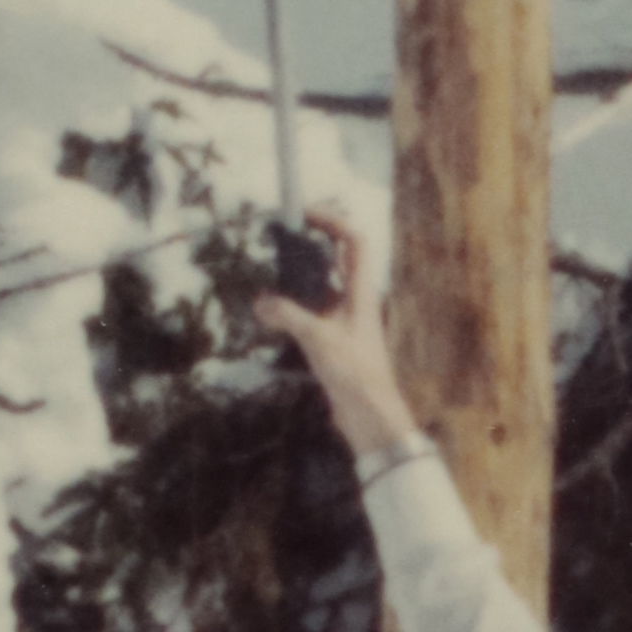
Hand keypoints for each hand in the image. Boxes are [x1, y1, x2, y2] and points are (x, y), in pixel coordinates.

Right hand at [257, 209, 418, 472]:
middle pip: (335, 260)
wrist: (370, 417)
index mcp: (361, 292)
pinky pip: (311, 315)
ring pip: (320, 288)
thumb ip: (288, 316)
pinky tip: (271, 317)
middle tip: (279, 242)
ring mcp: (345, 322)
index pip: (354, 242)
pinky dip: (292, 310)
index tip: (304, 214)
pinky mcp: (334, 342)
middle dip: (309, 247)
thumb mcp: (319, 339)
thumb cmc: (356, 375)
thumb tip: (261, 303)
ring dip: (296, 281)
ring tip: (267, 278)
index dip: (333, 222)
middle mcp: (355, 302)